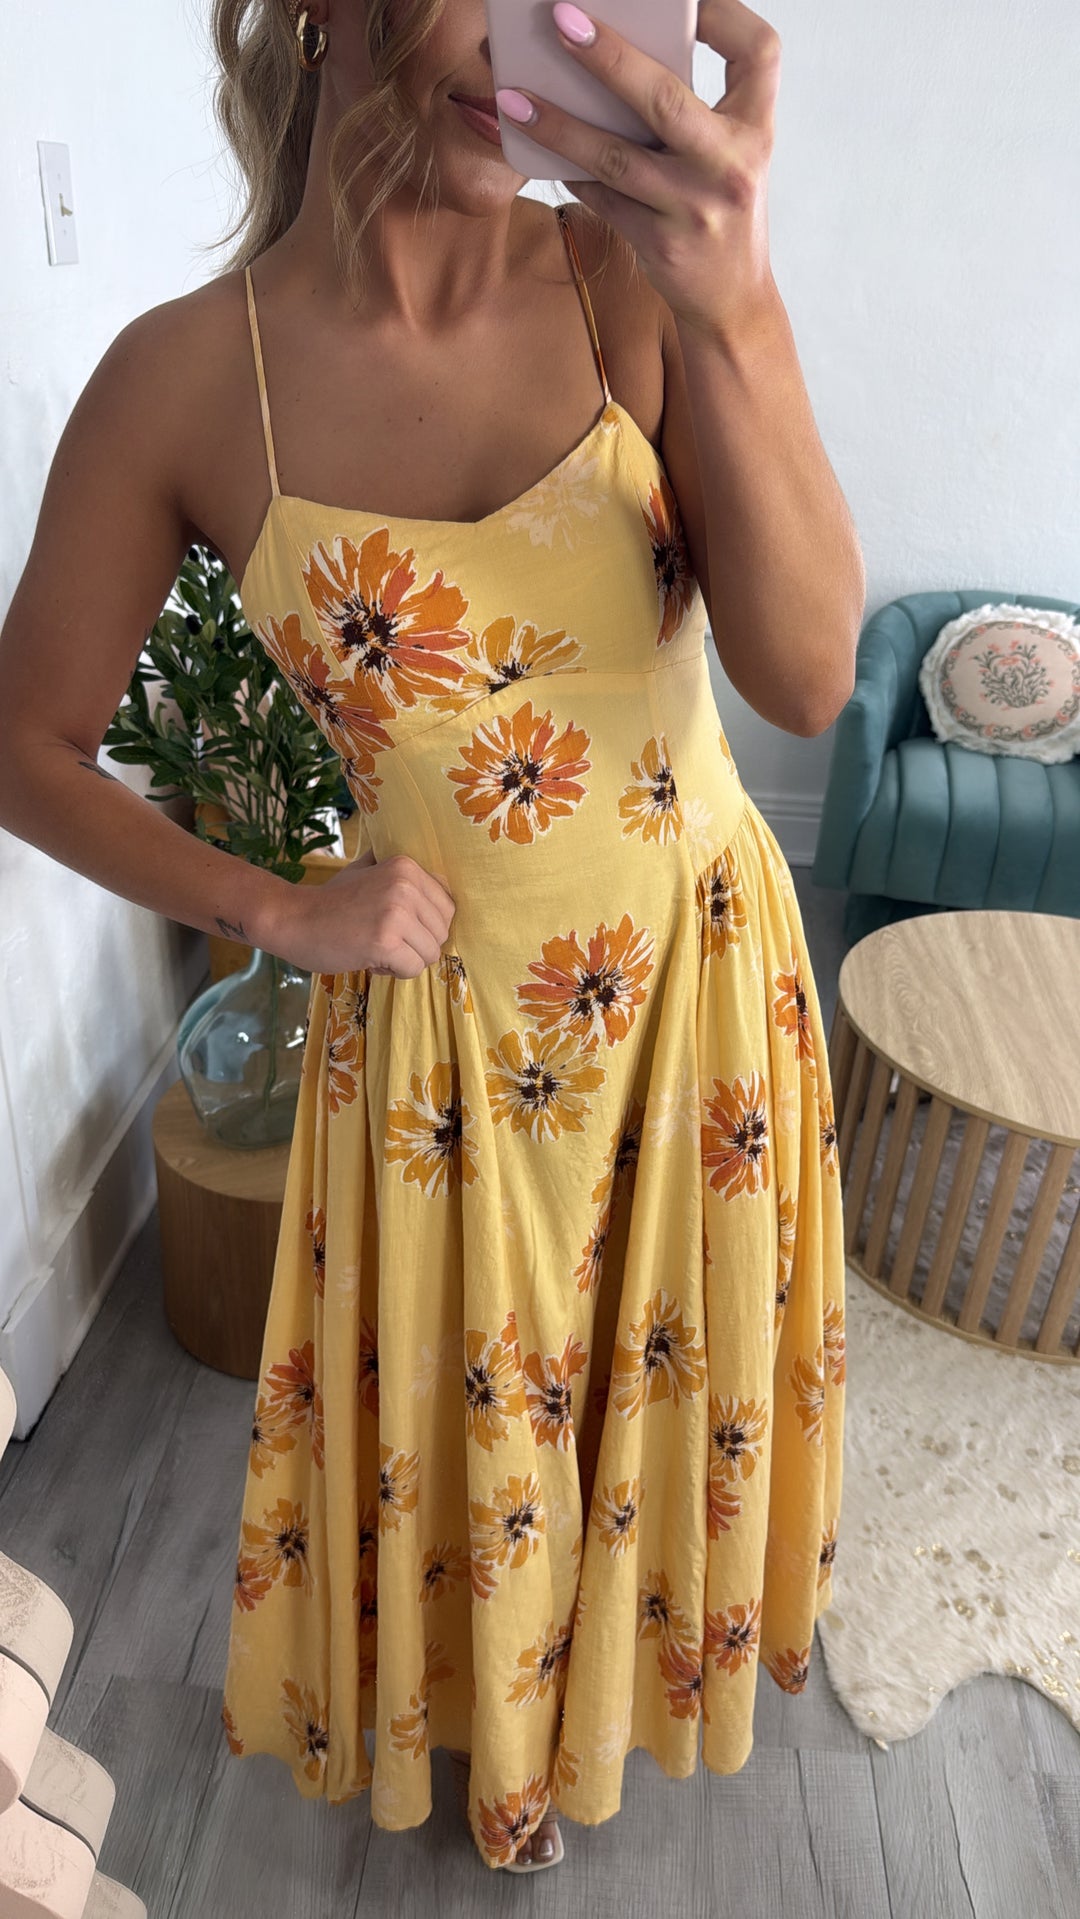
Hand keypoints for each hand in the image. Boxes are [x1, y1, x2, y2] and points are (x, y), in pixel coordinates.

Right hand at [267, 850, 456, 978]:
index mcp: (407, 867)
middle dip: (418, 944)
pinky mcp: (385, 942)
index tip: (399, 926)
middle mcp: (406, 885)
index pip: (447, 906)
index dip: (426, 924)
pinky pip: (413, 969)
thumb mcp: (366, 868)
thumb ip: (398, 869)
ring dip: (406, 960)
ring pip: (431, 953)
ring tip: (377, 949)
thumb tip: (436, 876)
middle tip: (385, 940)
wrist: (294, 919)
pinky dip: (394, 972)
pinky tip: (370, 960)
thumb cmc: (331, 899)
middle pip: (442, 932)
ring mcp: (397, 914)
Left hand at [496, 0, 782, 338]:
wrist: (732, 302)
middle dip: (611, 57)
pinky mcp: (661, 245)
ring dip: (560, 126)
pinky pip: (603, 199)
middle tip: (562, 20)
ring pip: (617, 158)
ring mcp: (695, 210)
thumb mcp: (729, 156)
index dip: (725, 13)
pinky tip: (537, 146)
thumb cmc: (721, 211)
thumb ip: (695, 110)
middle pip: (666, 100)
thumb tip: (619, 54)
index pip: (758, 54)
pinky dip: (570, 171)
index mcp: (756, 131)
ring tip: (513, 98)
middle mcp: (731, 168)